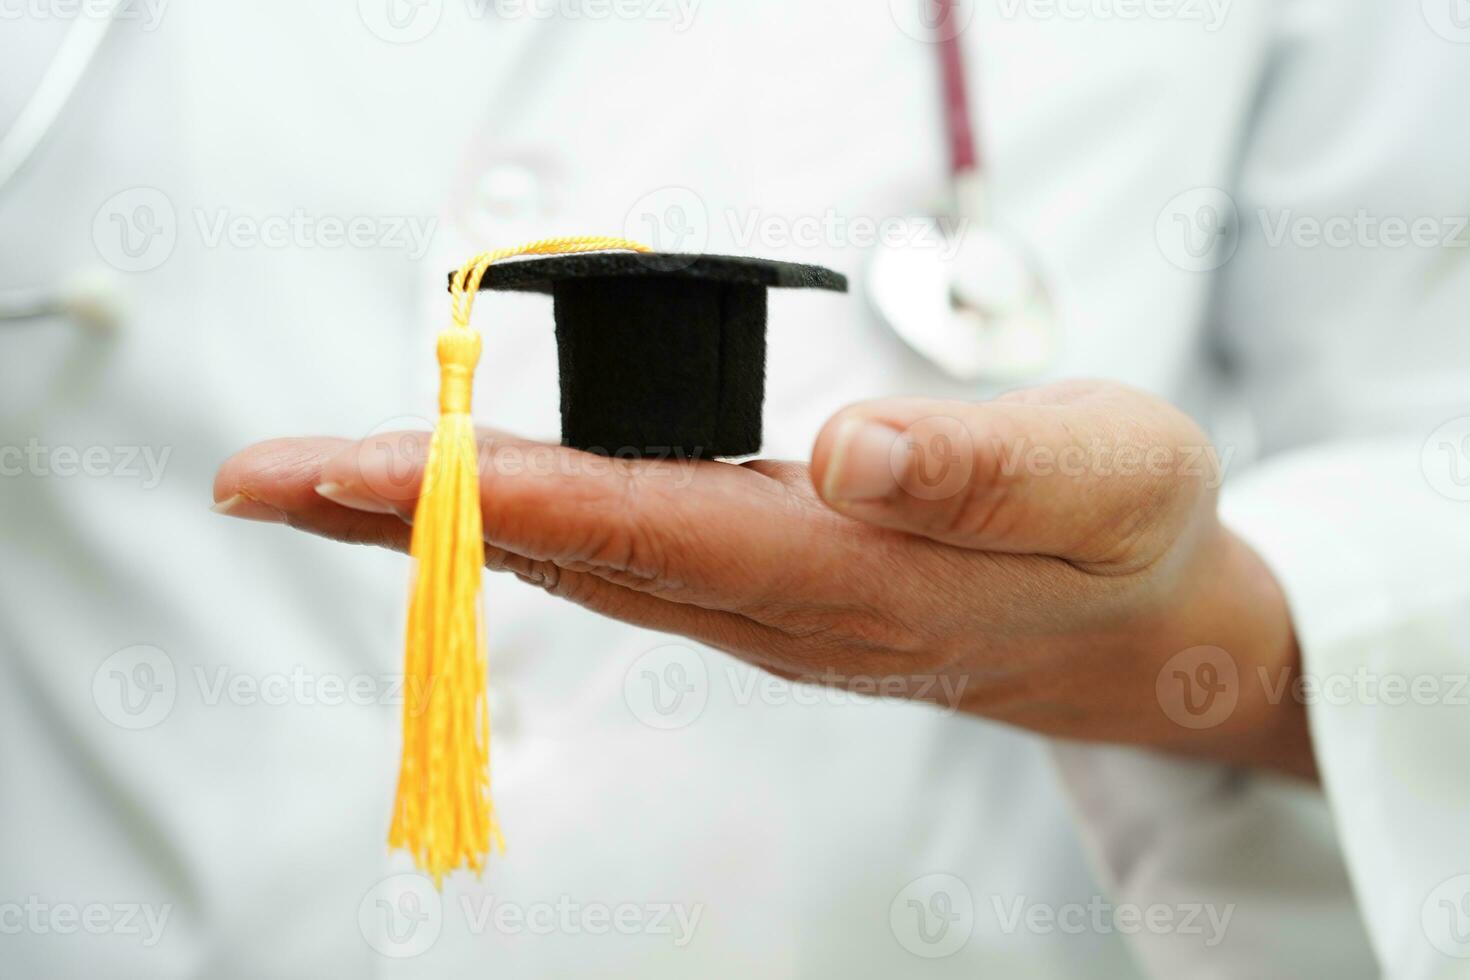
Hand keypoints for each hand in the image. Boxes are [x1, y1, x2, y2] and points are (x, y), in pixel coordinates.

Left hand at [213, 380, 1311, 777]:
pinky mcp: (759, 584)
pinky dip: (516, 522)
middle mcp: (779, 608)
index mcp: (853, 578)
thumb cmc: (1128, 538)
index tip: (374, 470)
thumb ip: (987, 471)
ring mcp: (760, 607)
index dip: (508, 494)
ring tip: (313, 480)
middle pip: (568, 555)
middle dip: (409, 517)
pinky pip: (614, 553)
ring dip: (440, 523)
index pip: (650, 529)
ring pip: (574, 559)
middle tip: (259, 477)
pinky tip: (459, 500)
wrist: (1139, 630)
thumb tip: (845, 455)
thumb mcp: (1111, 476)